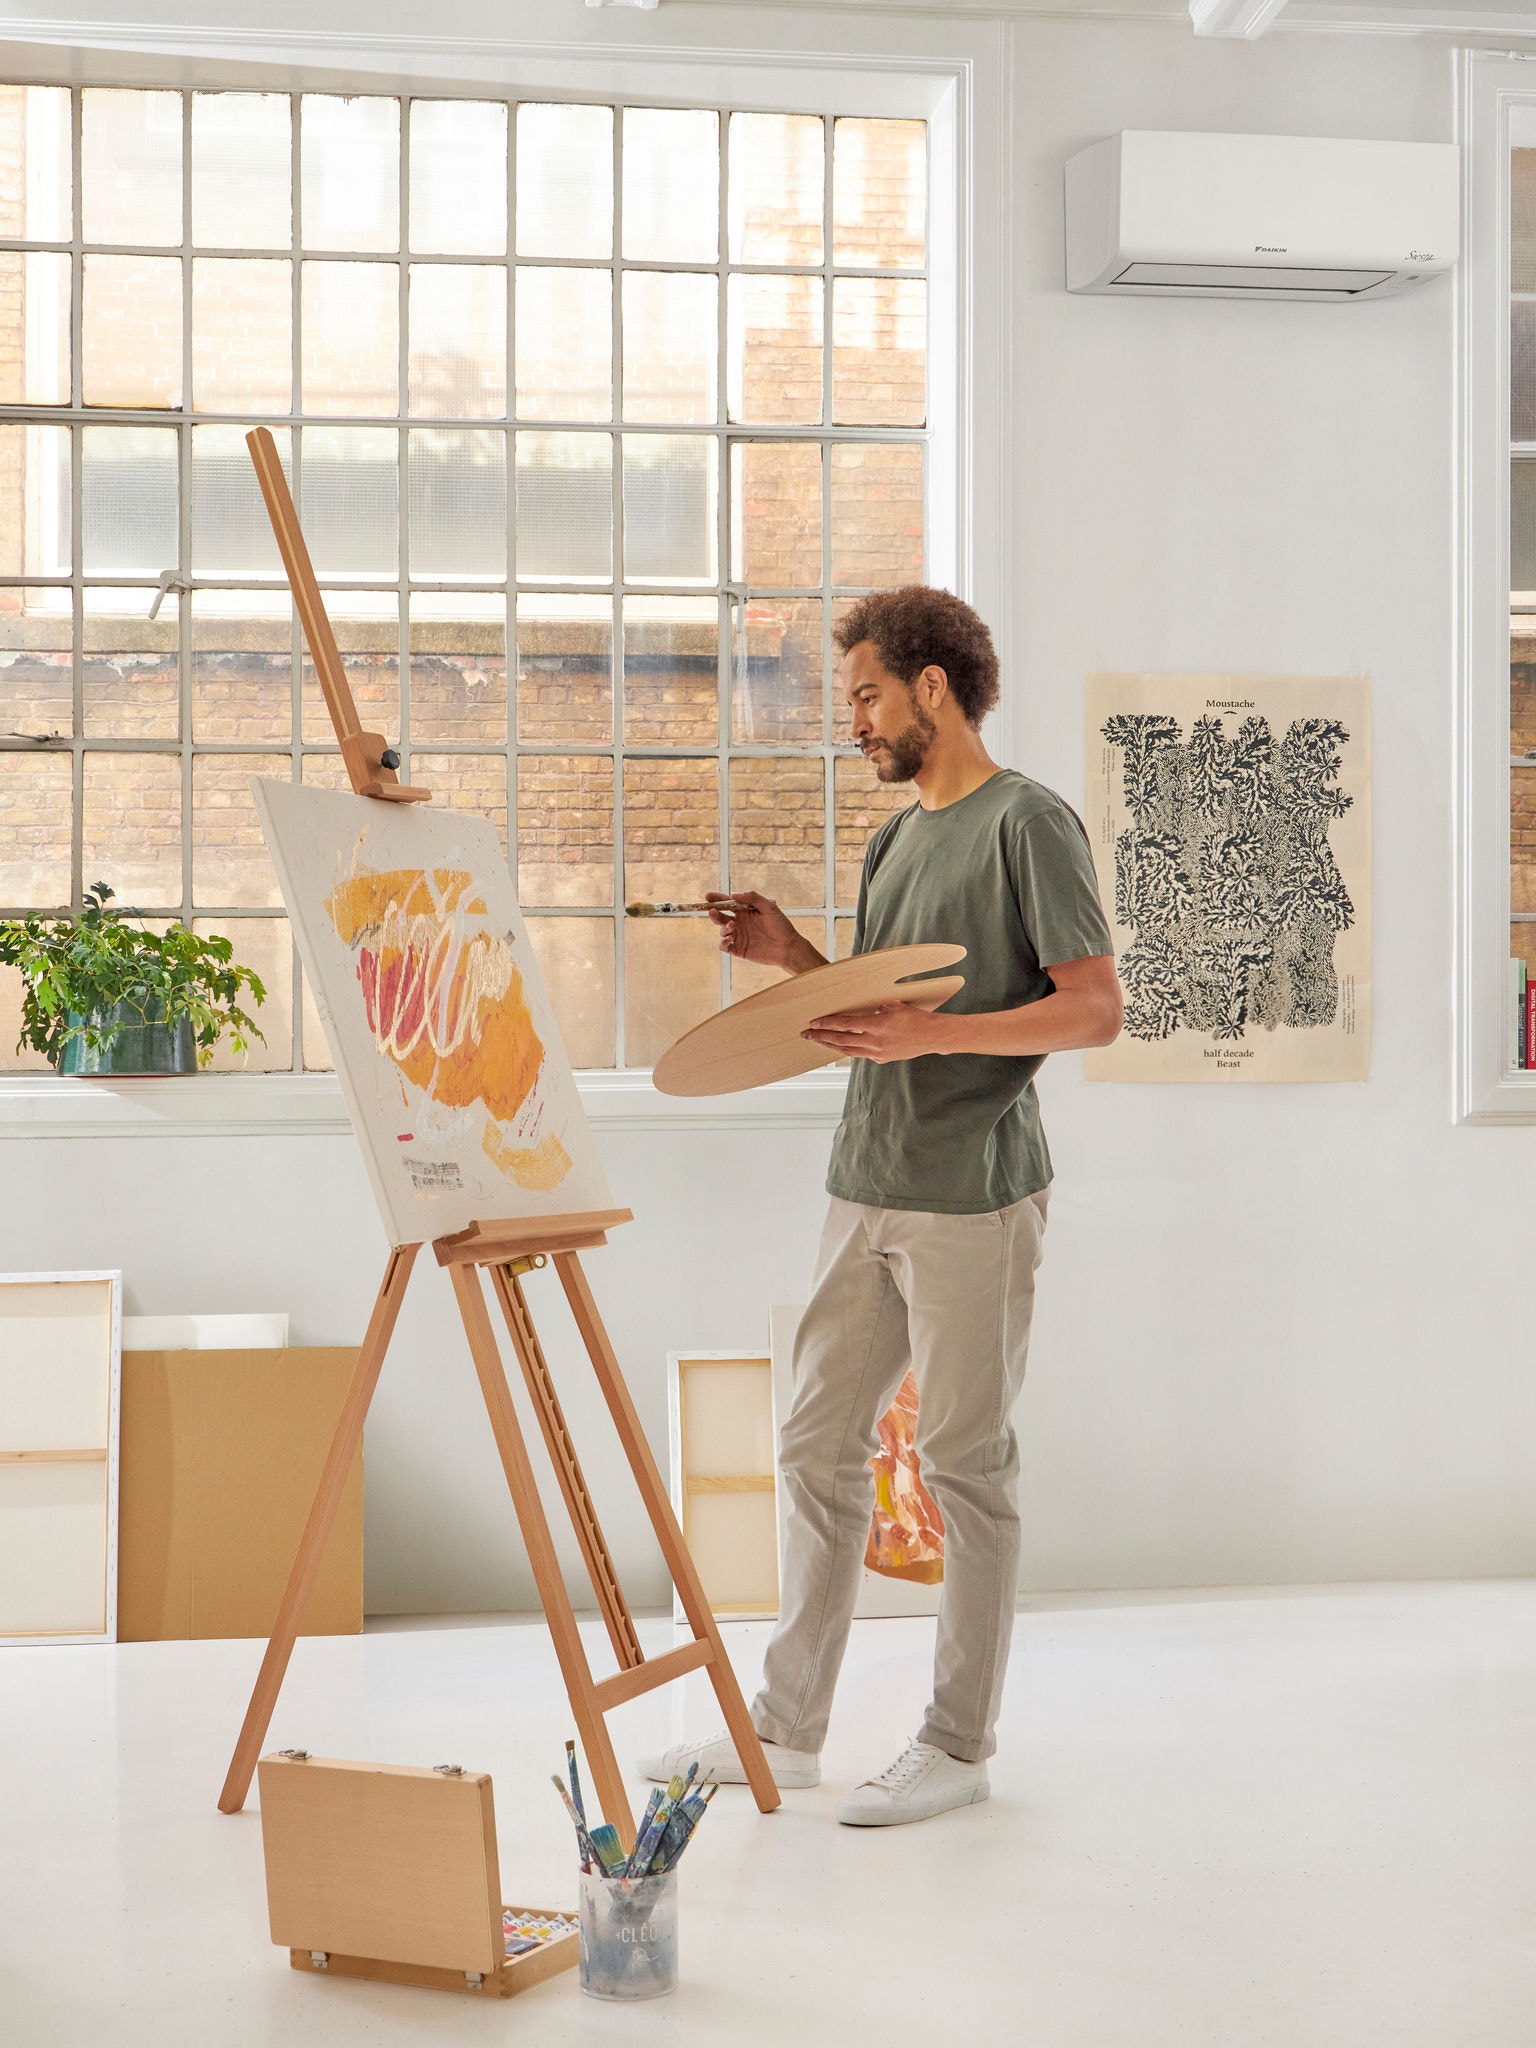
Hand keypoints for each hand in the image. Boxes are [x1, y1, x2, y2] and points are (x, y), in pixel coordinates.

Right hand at [707, 891, 826, 973]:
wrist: (787, 947)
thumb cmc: (781, 926)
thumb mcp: (769, 907)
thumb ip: (752, 898)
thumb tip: (733, 895)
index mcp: (745, 911)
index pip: (727, 903)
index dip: (716, 899)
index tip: (708, 897)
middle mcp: (740, 923)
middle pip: (720, 916)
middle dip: (714, 913)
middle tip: (713, 911)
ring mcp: (739, 936)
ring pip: (722, 930)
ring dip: (723, 927)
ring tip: (732, 926)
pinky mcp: (738, 949)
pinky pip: (724, 945)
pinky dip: (723, 942)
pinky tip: (729, 939)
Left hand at [801, 1001, 951, 1062]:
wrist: (932, 1036)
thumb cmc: (915, 1018)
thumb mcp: (894, 1005)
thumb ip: (876, 1007)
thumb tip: (863, 1008)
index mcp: (878, 1025)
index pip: (846, 1024)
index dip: (828, 1023)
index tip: (814, 1022)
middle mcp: (876, 1042)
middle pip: (841, 1040)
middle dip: (821, 1037)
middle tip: (806, 1034)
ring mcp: (878, 1053)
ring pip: (848, 1050)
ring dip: (830, 1046)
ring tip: (817, 1041)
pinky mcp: (882, 1058)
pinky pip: (860, 1054)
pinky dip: (848, 1049)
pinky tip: (839, 1046)